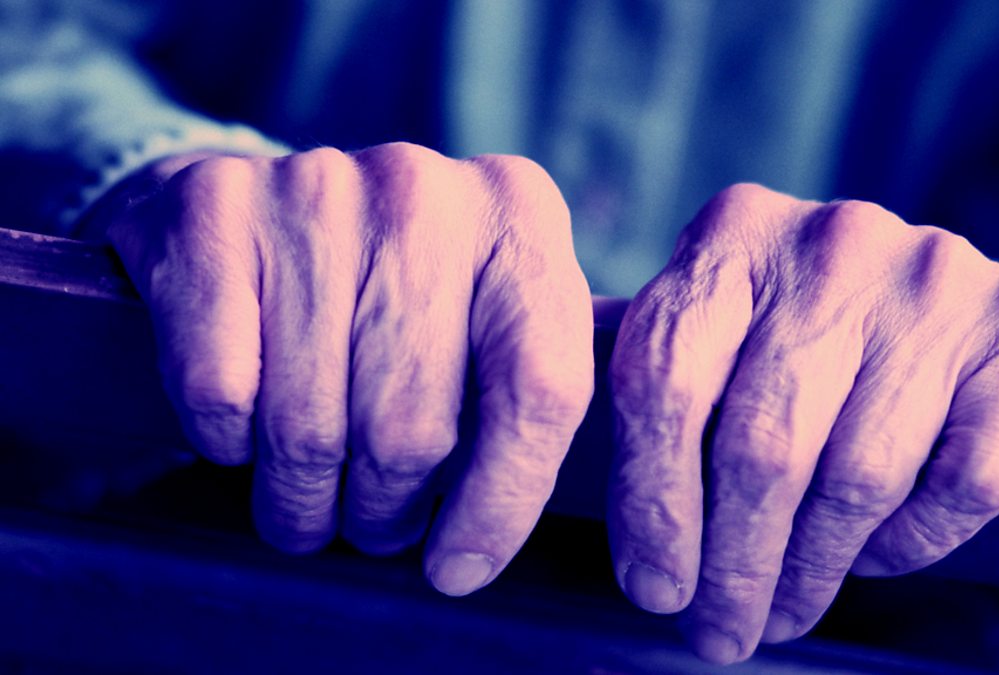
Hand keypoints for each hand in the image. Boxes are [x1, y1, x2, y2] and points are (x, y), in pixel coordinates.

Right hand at [97, 143, 593, 594]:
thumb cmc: (395, 294)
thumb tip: (475, 551)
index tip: (460, 567)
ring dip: (303, 499)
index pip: (540, 388)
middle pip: (415, 427)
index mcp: (520, 215)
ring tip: (308, 504)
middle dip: (385, 510)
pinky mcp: (213, 208)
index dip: (501, 500)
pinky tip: (242, 434)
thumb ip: (517, 400)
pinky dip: (225, 443)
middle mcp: (425, 190)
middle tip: (373, 524)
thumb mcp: (486, 322)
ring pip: (312, 424)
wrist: (259, 209)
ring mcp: (315, 186)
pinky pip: (222, 392)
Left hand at [606, 185, 998, 663]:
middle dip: (735, 566)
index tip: (657, 589)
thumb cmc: (811, 346)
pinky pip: (962, 483)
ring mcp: (936, 277)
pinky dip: (913, 540)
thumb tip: (643, 562)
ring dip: (814, 568)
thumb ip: (670, 406)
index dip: (652, 502)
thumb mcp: (725, 345)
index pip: (664, 379)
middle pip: (760, 442)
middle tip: (723, 632)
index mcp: (735, 235)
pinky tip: (876, 552)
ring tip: (787, 609)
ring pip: (858, 474)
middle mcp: (834, 240)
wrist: (961, 316)